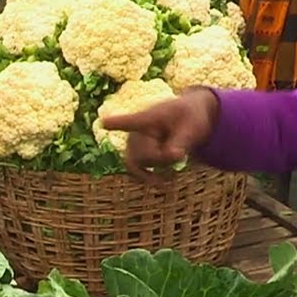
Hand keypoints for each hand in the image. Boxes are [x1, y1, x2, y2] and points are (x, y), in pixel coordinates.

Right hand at [99, 88, 219, 181]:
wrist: (188, 117)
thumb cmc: (191, 118)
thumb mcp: (193, 128)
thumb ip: (182, 142)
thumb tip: (172, 157)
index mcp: (151, 117)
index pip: (133, 121)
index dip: (117, 123)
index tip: (103, 122)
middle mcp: (137, 129)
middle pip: (141, 154)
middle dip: (161, 160)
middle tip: (181, 155)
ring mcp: (135, 141)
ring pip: (137, 164)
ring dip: (157, 167)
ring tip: (175, 161)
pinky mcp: (137, 152)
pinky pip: (134, 168)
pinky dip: (148, 176)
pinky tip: (164, 179)